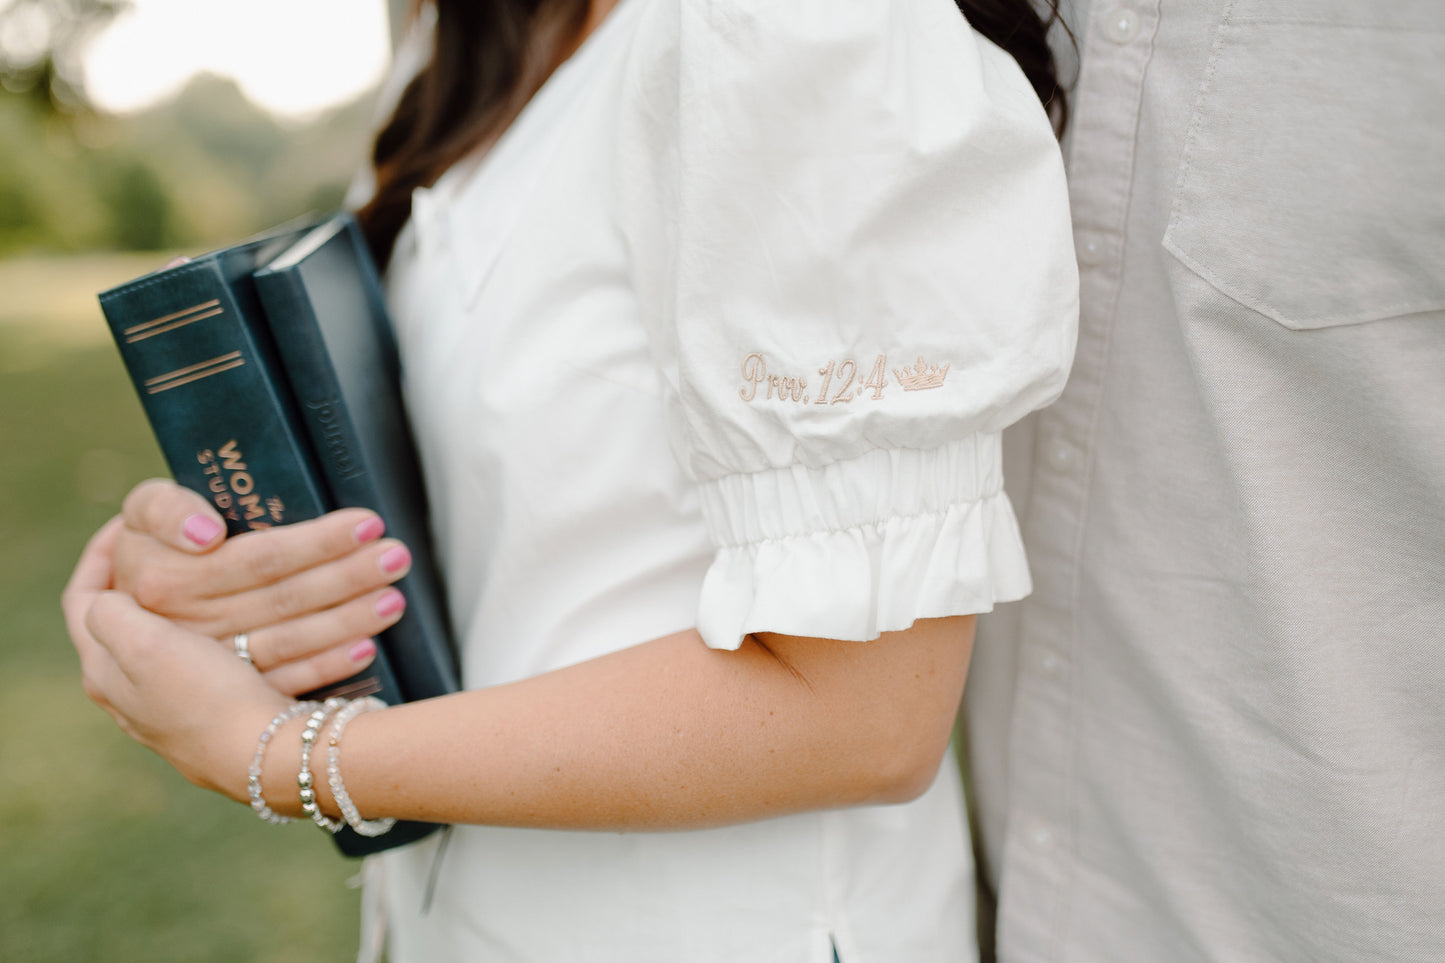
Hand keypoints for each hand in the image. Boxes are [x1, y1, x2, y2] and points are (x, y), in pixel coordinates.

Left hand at [63, 518, 287, 800]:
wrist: (263, 756)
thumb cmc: (204, 697)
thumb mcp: (142, 643)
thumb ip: (110, 611)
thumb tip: (108, 597)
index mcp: (105, 670)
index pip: (84, 598)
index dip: (99, 555)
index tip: (128, 525)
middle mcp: (132, 692)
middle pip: (127, 619)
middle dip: (148, 576)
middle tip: (174, 545)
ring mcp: (173, 706)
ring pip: (173, 638)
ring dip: (190, 602)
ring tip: (213, 571)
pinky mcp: (215, 713)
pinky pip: (213, 658)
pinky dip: (226, 629)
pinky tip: (251, 616)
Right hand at [113, 479, 415, 695]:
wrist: (128, 600)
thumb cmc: (155, 539)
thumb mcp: (148, 510)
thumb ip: (168, 510)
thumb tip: (208, 533)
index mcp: (164, 578)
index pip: (254, 559)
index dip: (312, 544)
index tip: (364, 525)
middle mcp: (182, 626)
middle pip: (279, 599)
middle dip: (344, 576)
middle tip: (396, 555)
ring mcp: (203, 666)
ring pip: (284, 641)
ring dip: (345, 620)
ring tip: (393, 598)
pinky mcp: (221, 693)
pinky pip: (280, 681)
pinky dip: (325, 665)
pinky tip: (367, 648)